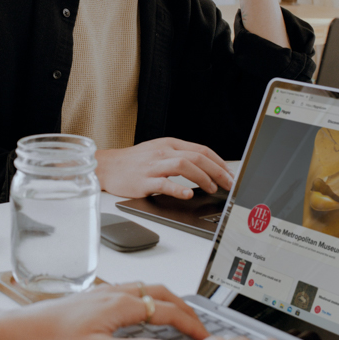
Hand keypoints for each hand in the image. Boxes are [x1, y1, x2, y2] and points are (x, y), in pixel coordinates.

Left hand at [0, 283, 208, 339]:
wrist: (24, 329)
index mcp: (121, 304)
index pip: (168, 311)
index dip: (191, 325)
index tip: (204, 337)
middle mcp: (115, 293)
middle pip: (162, 293)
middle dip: (186, 308)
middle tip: (200, 325)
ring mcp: (105, 292)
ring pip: (148, 288)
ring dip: (169, 299)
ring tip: (180, 314)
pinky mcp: (96, 296)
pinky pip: (133, 289)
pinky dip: (151, 296)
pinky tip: (145, 307)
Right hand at [95, 138, 233, 199]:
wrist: (108, 167)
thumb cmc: (134, 162)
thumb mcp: (159, 152)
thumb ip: (179, 156)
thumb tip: (205, 168)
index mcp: (170, 144)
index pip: (202, 150)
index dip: (220, 163)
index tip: (230, 175)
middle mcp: (163, 152)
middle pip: (198, 157)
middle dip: (218, 171)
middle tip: (229, 184)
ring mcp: (154, 166)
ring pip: (184, 166)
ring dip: (203, 178)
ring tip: (211, 189)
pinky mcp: (144, 181)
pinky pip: (164, 183)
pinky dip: (179, 189)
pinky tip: (188, 194)